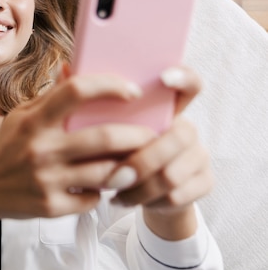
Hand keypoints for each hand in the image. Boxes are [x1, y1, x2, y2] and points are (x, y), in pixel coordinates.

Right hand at [0, 72, 154, 219]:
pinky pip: (94, 198)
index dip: (110, 86)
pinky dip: (103, 191)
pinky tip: (103, 185)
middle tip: (152, 134)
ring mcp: (46, 180)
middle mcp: (40, 149)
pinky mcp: (51, 207)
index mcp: (34, 120)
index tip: (132, 90)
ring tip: (137, 159)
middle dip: (138, 135)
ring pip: (106, 172)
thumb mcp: (22, 115)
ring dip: (129, 166)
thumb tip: (74, 66)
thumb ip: (51, 95)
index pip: (76, 91)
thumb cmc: (7, 147)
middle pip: (104, 138)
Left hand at [108, 67, 213, 238]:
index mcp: (166, 108)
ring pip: (172, 173)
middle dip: (143, 159)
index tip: (162, 77)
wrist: (139, 190)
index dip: (182, 76)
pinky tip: (125, 199)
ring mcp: (199, 155)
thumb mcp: (103, 126)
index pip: (187, 82)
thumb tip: (64, 68)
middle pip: (179, 136)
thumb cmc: (113, 150)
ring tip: (113, 190)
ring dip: (139, 186)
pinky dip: (146, 201)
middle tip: (115, 174)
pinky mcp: (204, 182)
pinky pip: (176, 195)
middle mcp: (187, 128)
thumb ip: (91, 101)